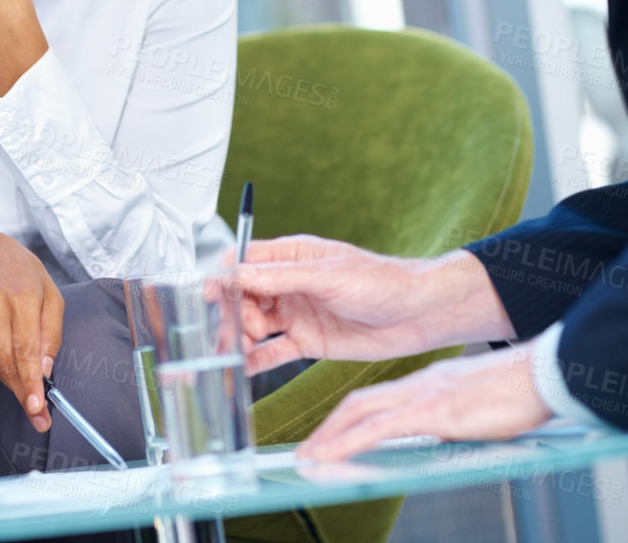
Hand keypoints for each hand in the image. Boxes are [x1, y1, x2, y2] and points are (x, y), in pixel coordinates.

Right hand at [0, 233, 63, 432]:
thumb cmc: (24, 276)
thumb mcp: (50, 296)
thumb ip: (51, 334)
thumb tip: (45, 371)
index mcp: (22, 295)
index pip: (25, 350)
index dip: (30, 382)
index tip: (36, 408)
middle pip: (7, 361)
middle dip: (22, 389)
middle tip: (35, 410)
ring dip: (7, 376)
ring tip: (20, 371)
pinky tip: (0, 355)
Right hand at [234, 238, 513, 375]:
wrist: (419, 314)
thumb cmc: (382, 282)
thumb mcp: (328, 275)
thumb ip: (280, 278)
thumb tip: (236, 274)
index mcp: (292, 258)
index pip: (243, 263)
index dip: (223, 279)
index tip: (208, 297)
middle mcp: (289, 285)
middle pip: (242, 297)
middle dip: (230, 314)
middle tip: (230, 334)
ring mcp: (297, 313)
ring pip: (253, 326)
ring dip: (239, 339)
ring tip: (232, 355)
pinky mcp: (308, 341)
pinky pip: (273, 351)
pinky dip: (256, 360)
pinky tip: (243, 370)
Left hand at [298, 342, 550, 460]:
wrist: (544, 374)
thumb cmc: (521, 393)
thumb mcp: (477, 407)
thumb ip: (453, 419)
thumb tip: (440, 438)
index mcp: (430, 383)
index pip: (377, 397)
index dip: (347, 416)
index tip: (329, 434)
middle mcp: (420, 385)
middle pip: (359, 402)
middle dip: (330, 427)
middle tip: (308, 450)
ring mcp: (424, 396)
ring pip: (361, 412)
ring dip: (330, 436)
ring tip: (310, 458)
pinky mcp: (432, 411)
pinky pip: (379, 429)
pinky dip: (349, 442)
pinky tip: (332, 457)